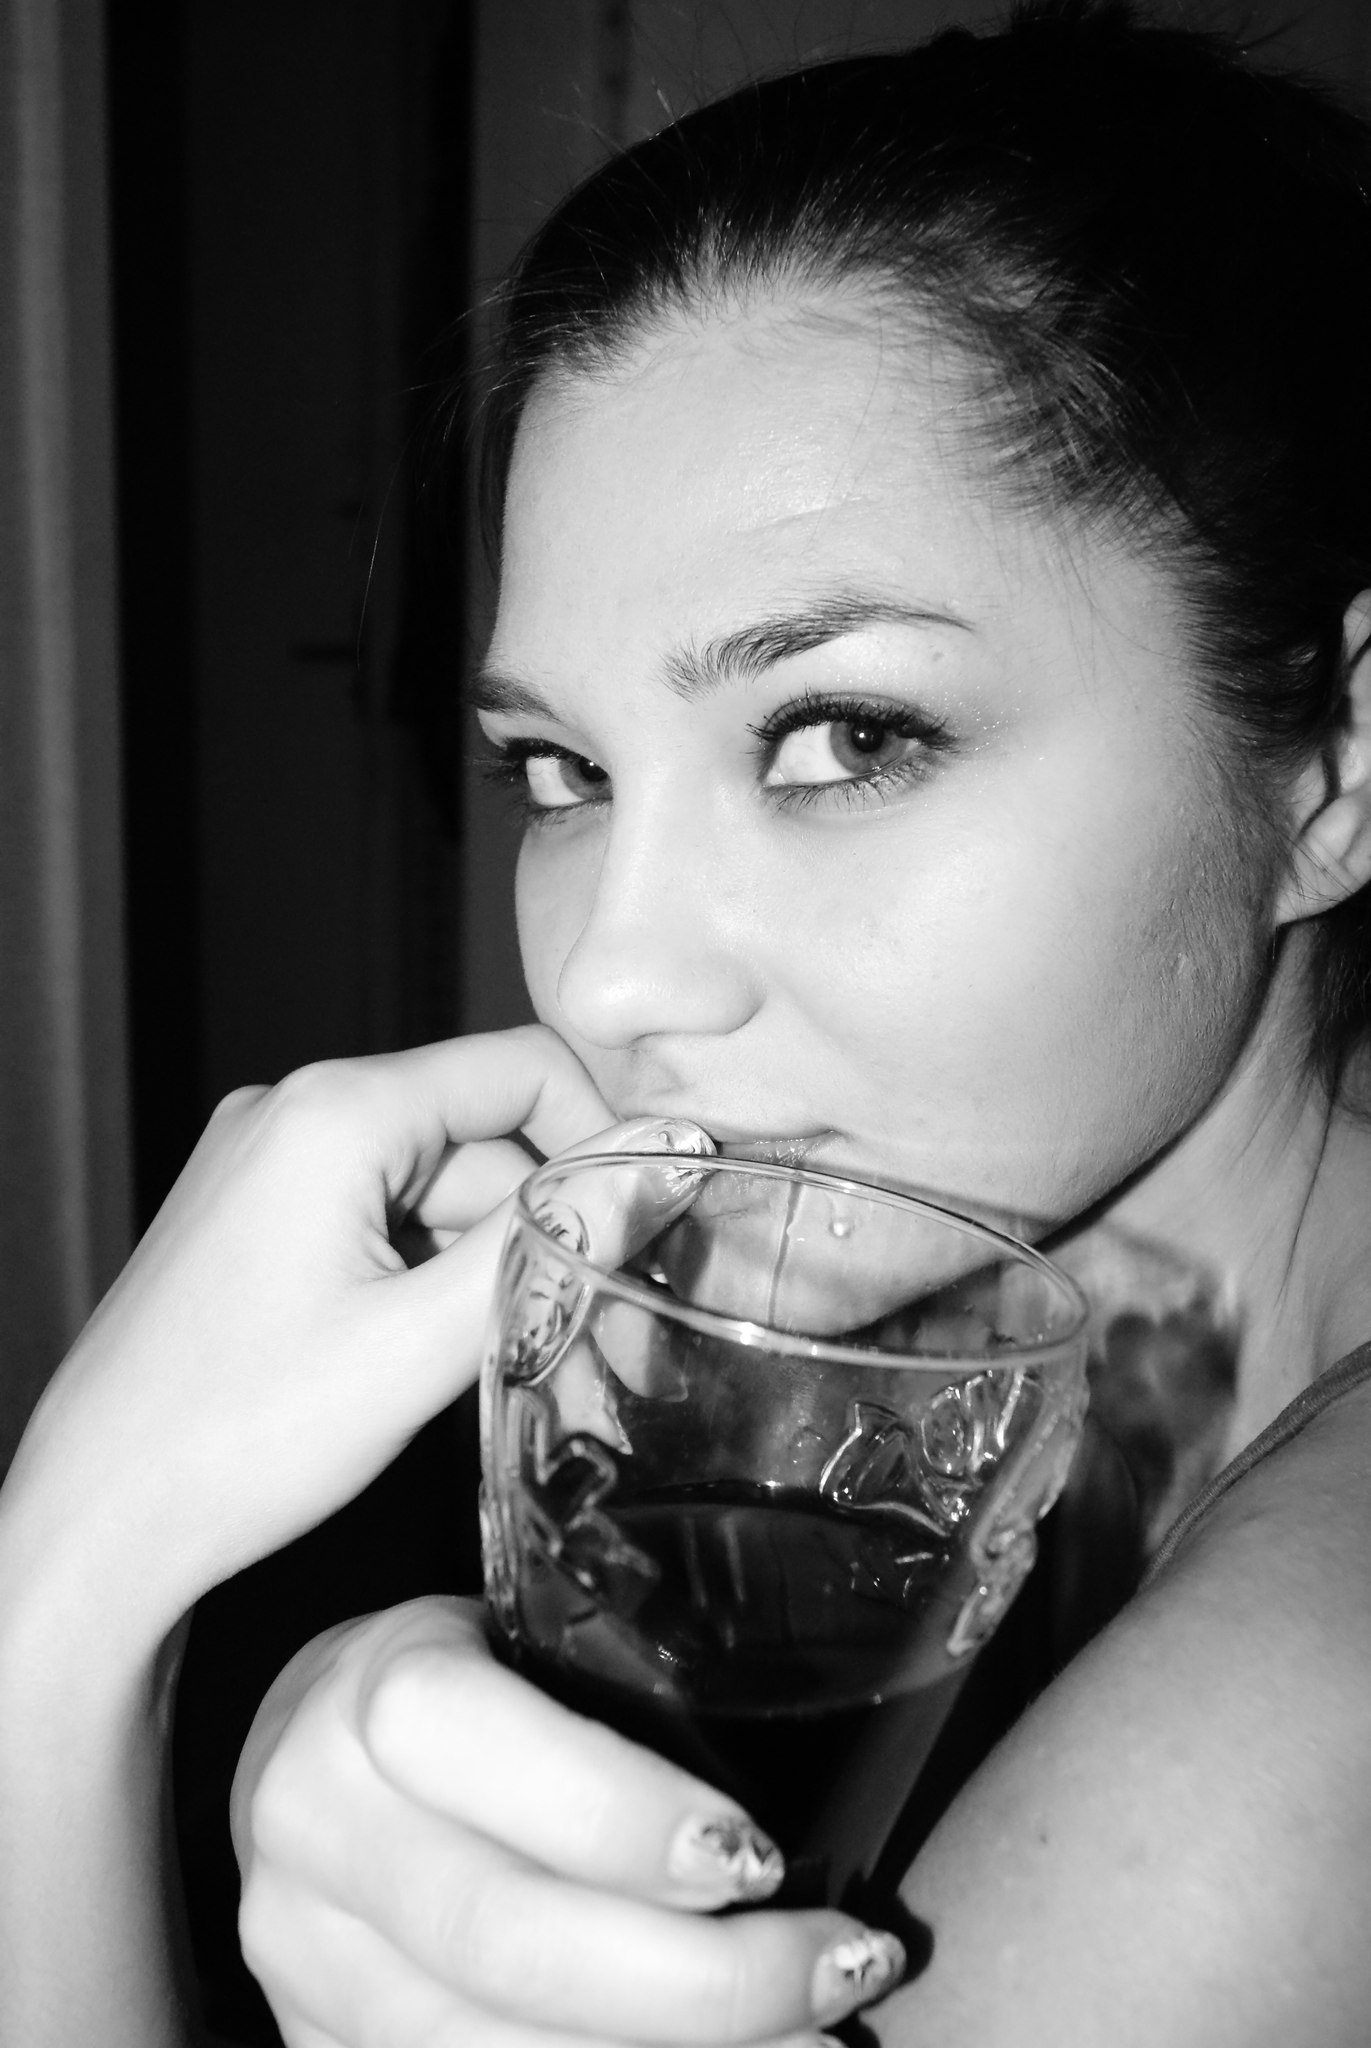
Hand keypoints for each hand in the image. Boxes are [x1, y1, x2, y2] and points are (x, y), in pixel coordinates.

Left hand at [1, 1027, 627, 1634]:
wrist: (98, 1521)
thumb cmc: (240, 1436)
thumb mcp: (425, 1341)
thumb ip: (555, 1238)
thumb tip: (662, 1157)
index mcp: (334, 1110)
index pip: (522, 1068)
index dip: (602, 1136)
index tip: (648, 1222)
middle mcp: (293, 1110)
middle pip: (480, 1136)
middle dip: (538, 1227)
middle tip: (588, 1334)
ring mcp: (266, 1162)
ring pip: (434, 1188)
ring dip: (482, 1264)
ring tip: (496, 1368)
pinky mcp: (255, 1216)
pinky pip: (380, 1218)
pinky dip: (425, 1276)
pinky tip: (425, 1358)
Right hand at [234, 1596, 906, 2047]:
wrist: (308, 1760)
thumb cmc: (473, 1681)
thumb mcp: (528, 1636)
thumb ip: (629, 1687)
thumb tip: (833, 1772)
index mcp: (367, 1689)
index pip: (467, 1740)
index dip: (616, 1811)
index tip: (762, 1855)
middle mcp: (313, 1826)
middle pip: (501, 1936)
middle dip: (696, 1979)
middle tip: (841, 1966)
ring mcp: (301, 1959)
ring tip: (816, 2039)